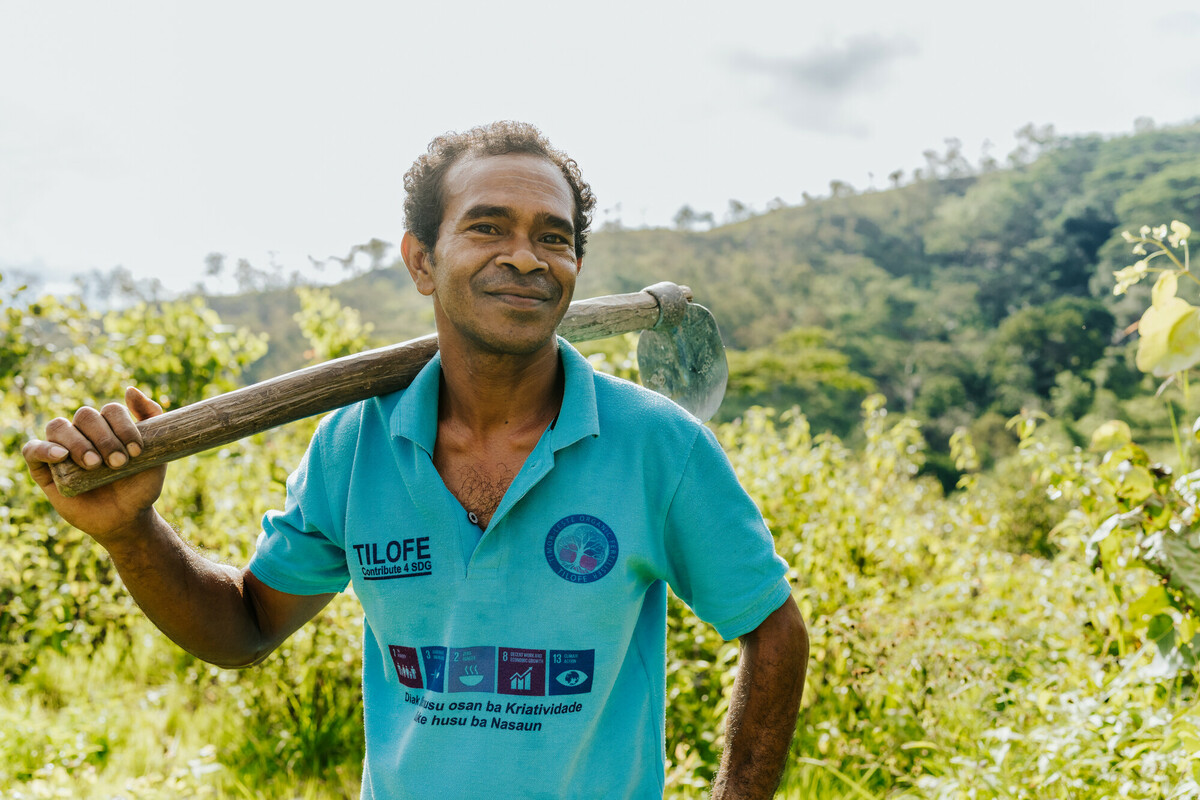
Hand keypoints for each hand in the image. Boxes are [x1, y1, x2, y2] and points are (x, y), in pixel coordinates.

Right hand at [23, 386, 166, 545]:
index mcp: (109, 425)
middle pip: (86, 415)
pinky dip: (44, 448)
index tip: (137, 450)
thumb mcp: (157, 452)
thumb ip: (150, 417)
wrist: (128, 518)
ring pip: (59, 427)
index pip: (110, 410)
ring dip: (78, 442)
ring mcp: (62, 448)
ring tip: (94, 464)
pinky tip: (60, 455)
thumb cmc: (140, 484)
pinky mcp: (44, 469)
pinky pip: (32, 450)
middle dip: (104, 437)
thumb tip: (130, 389)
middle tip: (118, 462)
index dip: (124, 426)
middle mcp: (84, 432)